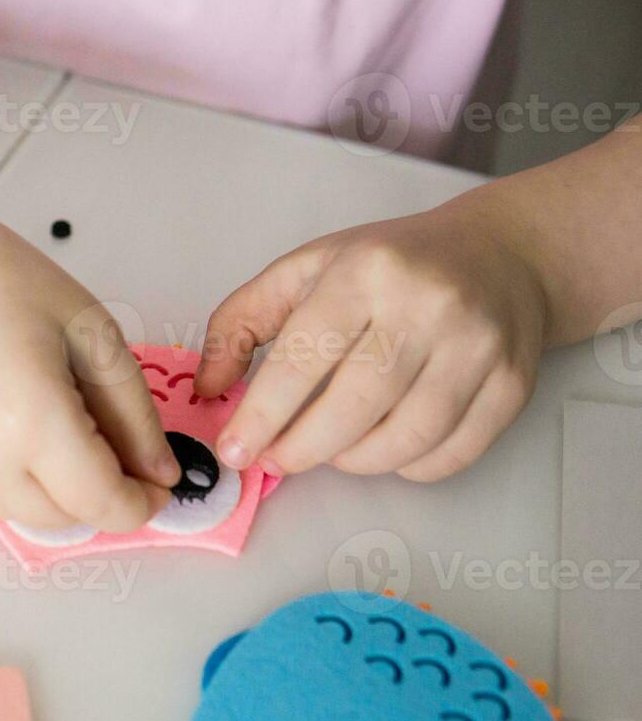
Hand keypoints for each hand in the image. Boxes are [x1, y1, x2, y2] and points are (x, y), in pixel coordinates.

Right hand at [0, 217, 180, 532]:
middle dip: (104, 496)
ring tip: (67, 427)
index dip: (142, 503)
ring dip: (61, 493)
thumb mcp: (91, 331)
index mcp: (32, 421)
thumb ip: (133, 413)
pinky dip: (22, 480)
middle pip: (67, 520)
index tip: (159, 484)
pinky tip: (23, 425)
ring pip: (27, 515)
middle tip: (119, 447)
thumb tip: (159, 473)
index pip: (103, 504)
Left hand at [194, 189, 548, 481]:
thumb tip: (208, 389)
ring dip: (355, 461)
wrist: (497, 254)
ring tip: (330, 450)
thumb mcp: (302, 271)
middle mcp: (426, 306)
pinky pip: (452, 452)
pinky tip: (383, 449)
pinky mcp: (512, 383)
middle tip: (277, 459)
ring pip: (406, 437)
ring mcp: (476, 346)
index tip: (236, 450)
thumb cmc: (388, 265)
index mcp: (365, 273)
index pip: (304, 357)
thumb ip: (240, 324)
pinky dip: (409, 466)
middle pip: (355, 406)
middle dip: (303, 448)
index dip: (263, 414)